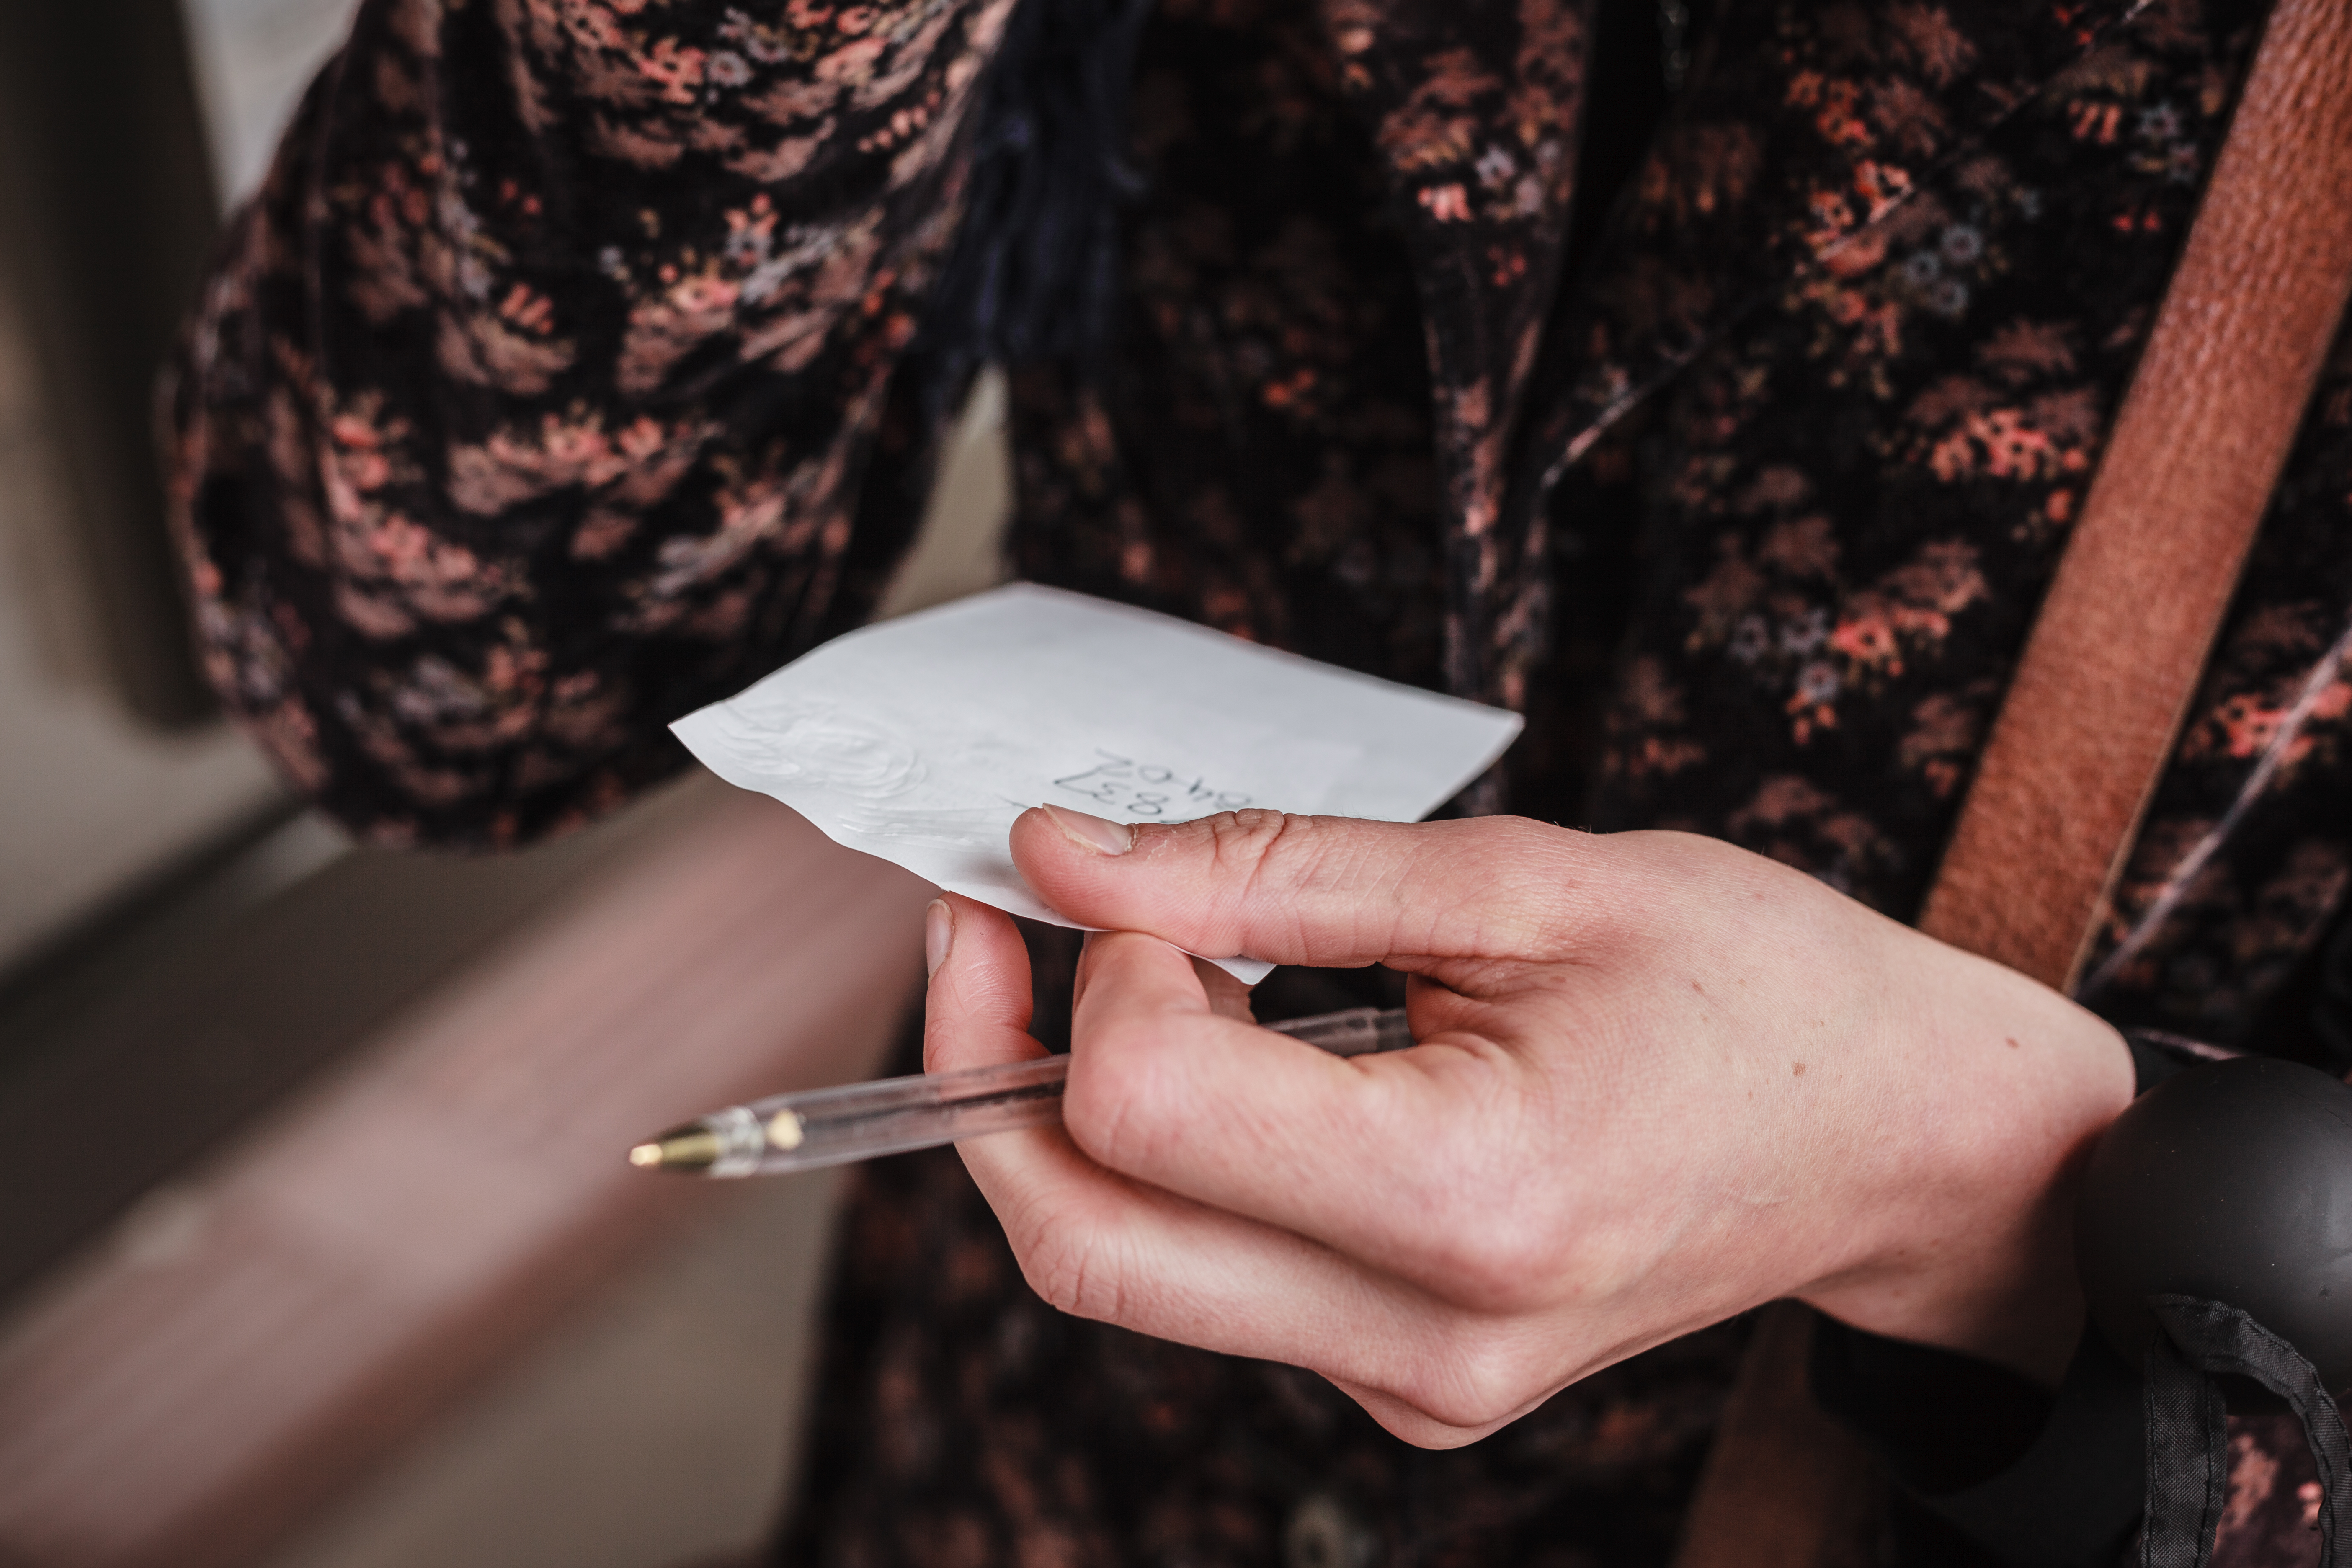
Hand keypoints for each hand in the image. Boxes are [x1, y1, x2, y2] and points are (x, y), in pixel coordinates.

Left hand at [921, 806, 2133, 1447]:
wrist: (1895, 1138)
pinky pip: (1210, 1283)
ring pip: (1127, 1271)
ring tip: (1125, 975)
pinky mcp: (1409, 1383)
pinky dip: (1169, 1166)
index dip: (1100, 969)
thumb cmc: (1755, 988)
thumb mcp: (1526, 878)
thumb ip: (1275, 870)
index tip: (1137, 882)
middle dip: (989, 1075)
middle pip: (1083, 1242)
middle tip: (994, 930)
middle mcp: (1428, 1338)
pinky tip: (1224, 1054)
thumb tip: (1067, 859)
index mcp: (1472, 1202)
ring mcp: (1415, 1384)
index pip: (1146, 1110)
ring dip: (1066, 1119)